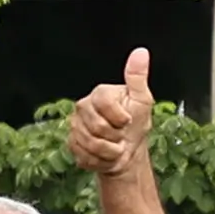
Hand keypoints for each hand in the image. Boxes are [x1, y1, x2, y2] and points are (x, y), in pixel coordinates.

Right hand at [67, 52, 157, 182]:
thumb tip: (141, 53)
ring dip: (110, 150)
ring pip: (90, 143)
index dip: (120, 117)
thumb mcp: (142, 100)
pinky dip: (101, 160)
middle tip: (122, 134)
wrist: (128, 152)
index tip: (128, 121)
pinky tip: (106, 154)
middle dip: (116, 136)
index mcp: (99, 94)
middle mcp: (83, 107)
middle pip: (97, 126)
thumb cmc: (136, 124)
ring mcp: (75, 126)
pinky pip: (85, 155)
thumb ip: (138, 77)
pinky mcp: (72, 144)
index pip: (104, 103)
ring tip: (115, 145)